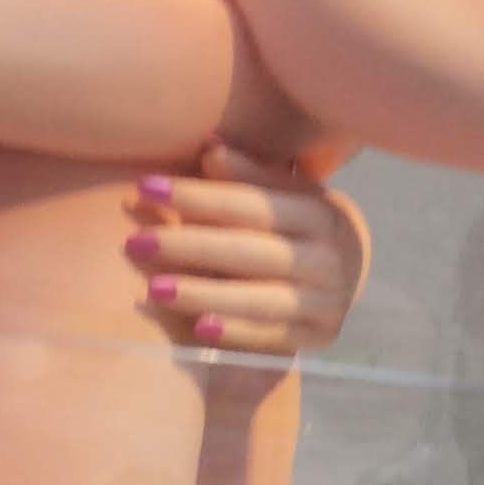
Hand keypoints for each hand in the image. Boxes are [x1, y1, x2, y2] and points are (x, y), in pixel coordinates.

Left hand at [124, 150, 368, 358]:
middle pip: (250, 251)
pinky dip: (235, 332)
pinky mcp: (318, 337)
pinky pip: (271, 337)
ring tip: (154, 289)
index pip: (251, 203)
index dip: (198, 195)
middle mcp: (327, 257)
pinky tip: (198, 328)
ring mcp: (326, 301)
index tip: (146, 188)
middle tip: (136, 243)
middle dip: (189, 246)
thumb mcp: (283, 195)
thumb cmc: (297, 226)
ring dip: (204, 294)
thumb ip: (248, 176)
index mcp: (319, 211)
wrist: (347, 274)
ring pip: (259, 298)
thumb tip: (210, 147)